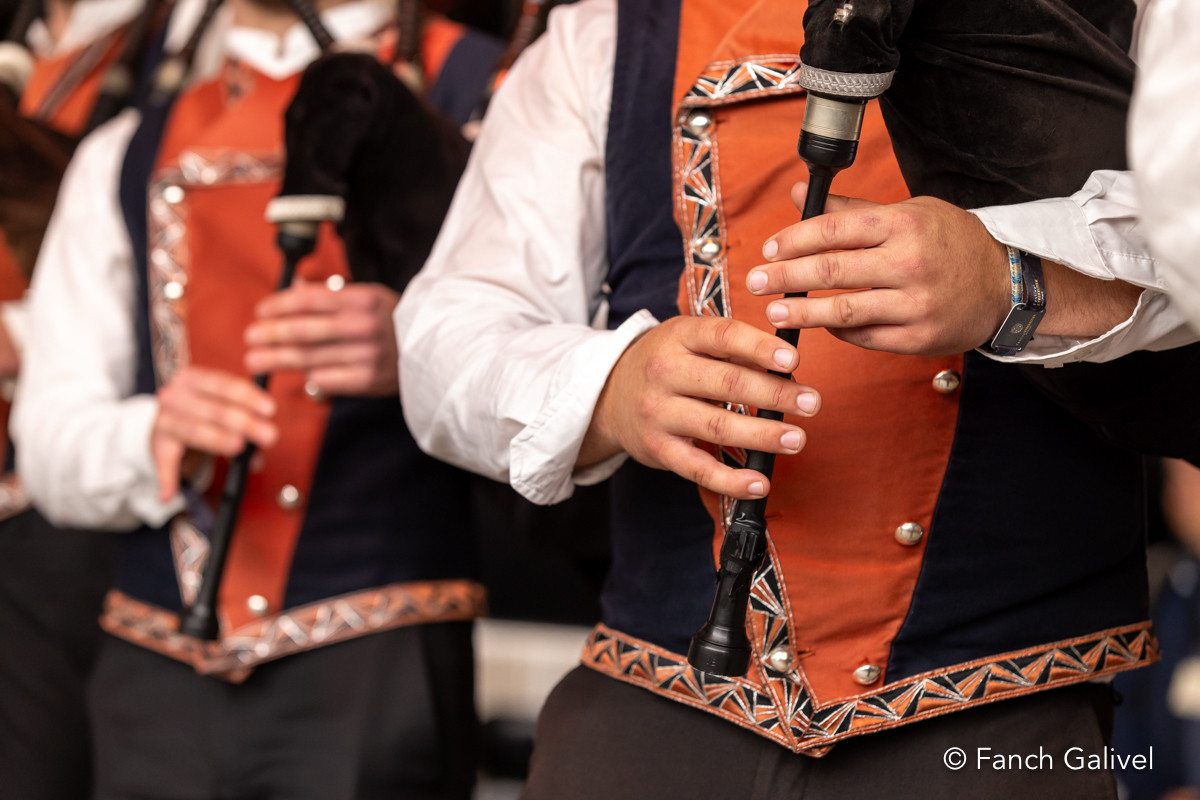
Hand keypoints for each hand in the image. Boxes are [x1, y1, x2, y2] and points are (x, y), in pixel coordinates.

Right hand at [151, 366, 277, 501]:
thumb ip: (244, 422)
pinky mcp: (156, 443)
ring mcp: (162, 419)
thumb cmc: (201, 413)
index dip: (249, 397)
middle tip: (269, 435)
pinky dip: (167, 478)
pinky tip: (170, 493)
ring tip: (238, 447)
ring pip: (194, 430)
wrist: (165, 422)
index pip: (224, 385)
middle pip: (215, 409)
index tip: (271, 409)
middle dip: (245, 423)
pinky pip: (165, 461)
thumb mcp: (221, 409)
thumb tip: (261, 449)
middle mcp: (174, 395)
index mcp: (193, 379)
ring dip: (218, 440)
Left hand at [243, 280, 400, 396]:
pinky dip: (308, 376)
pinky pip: (326, 379)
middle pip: (304, 330)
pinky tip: (295, 373)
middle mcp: (363, 326)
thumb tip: (292, 286)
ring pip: (310, 357)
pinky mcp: (368, 381)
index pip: (309, 300)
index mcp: (362, 299)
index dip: (280, 305)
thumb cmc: (393, 322)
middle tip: (249, 338)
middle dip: (271, 334)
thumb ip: (330, 294)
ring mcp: (366, 355)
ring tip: (256, 360)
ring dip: (278, 359)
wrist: (434, 351)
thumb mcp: (368, 297)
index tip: (261, 311)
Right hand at [577, 315, 820, 499]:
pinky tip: (759, 482)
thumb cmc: (667, 364)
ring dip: (762, 436)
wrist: (610, 396)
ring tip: (797, 439)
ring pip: (717, 426)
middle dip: (775, 395)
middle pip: (727, 383)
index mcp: (679, 336)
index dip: (760, 348)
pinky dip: (731, 480)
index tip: (793, 361)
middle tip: (811, 403)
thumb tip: (788, 367)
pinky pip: (698, 469)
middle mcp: (665, 371)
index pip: (724, 335)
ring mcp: (658, 412)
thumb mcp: (690, 339)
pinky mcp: (658, 449)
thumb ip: (733, 348)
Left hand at [750, 183, 1012, 356]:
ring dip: (801, 314)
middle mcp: (908, 263)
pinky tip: (819, 327)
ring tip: (773, 313)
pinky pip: (864, 337)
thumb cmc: (951, 243)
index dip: (794, 241)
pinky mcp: (918, 338)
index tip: (769, 251)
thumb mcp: (908, 213)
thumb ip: (850, 211)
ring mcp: (914, 304)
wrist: (1006, 285)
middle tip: (754, 282)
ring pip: (842, 311)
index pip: (834, 231)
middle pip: (831, 272)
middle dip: (785, 278)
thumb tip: (797, 193)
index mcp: (903, 224)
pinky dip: (837, 332)